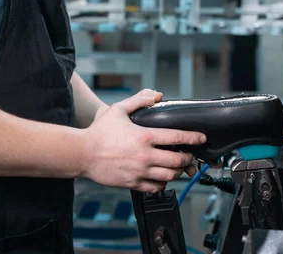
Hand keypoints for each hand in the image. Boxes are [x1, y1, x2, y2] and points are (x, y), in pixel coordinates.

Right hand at [81, 89, 206, 192]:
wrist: (82, 153)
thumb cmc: (99, 132)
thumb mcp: (118, 110)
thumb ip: (138, 100)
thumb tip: (156, 96)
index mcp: (144, 136)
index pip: (177, 137)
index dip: (193, 138)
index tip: (201, 138)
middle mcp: (144, 156)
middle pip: (177, 160)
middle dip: (188, 157)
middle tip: (189, 154)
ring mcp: (139, 171)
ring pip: (169, 176)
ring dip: (178, 171)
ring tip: (178, 166)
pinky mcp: (132, 183)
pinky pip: (155, 187)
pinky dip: (163, 183)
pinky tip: (162, 177)